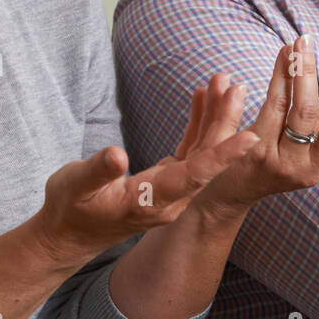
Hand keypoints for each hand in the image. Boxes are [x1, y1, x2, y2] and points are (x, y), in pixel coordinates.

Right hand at [33, 78, 257, 267]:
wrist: (67, 234)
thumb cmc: (69, 209)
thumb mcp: (75, 187)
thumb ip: (97, 171)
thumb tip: (117, 154)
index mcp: (150, 201)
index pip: (195, 175)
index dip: (223, 155)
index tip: (251, 138)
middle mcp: (169, 199)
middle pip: (206, 158)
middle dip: (223, 122)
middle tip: (236, 87)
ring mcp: (170, 191)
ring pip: (201, 152)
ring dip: (214, 118)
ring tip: (224, 84)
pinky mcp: (166, 180)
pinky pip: (189, 151)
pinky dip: (197, 123)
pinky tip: (202, 97)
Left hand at [191, 34, 318, 221]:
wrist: (231, 187)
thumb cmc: (282, 155)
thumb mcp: (317, 144)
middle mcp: (310, 168)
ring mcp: (282, 161)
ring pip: (301, 113)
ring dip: (305, 74)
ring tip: (306, 44)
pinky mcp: (255, 150)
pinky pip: (272, 105)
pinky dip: (279, 76)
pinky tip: (284, 53)